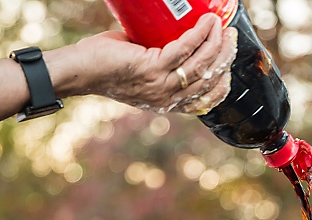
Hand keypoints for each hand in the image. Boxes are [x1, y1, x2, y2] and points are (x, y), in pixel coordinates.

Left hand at [68, 15, 236, 113]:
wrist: (81, 71)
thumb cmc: (107, 66)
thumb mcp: (143, 71)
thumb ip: (162, 64)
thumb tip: (179, 39)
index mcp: (168, 104)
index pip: (207, 100)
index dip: (223, 82)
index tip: (229, 64)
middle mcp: (168, 99)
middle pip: (210, 78)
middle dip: (225, 55)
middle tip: (231, 35)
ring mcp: (161, 86)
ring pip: (202, 64)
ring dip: (216, 42)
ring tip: (220, 24)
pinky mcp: (152, 68)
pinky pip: (184, 49)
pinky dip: (199, 33)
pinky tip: (206, 22)